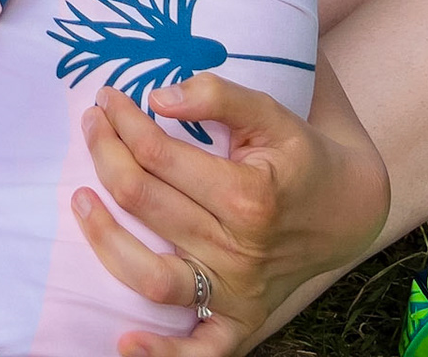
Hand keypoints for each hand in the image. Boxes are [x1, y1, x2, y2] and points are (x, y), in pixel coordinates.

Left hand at [72, 73, 388, 356]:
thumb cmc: (300, 156)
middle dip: (105, 154)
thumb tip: (159, 96)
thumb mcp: (272, 113)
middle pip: (143, 201)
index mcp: (248, 195)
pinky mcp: (238, 322)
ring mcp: (235, 292)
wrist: (348, 210)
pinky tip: (124, 342)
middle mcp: (239, 250)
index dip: (122, 121)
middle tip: (91, 124)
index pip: (157, 154)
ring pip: (150, 274)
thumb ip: (218, 96)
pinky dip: (162, 354)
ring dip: (103, 236)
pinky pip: (199, 350)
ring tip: (79, 197)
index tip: (106, 98)